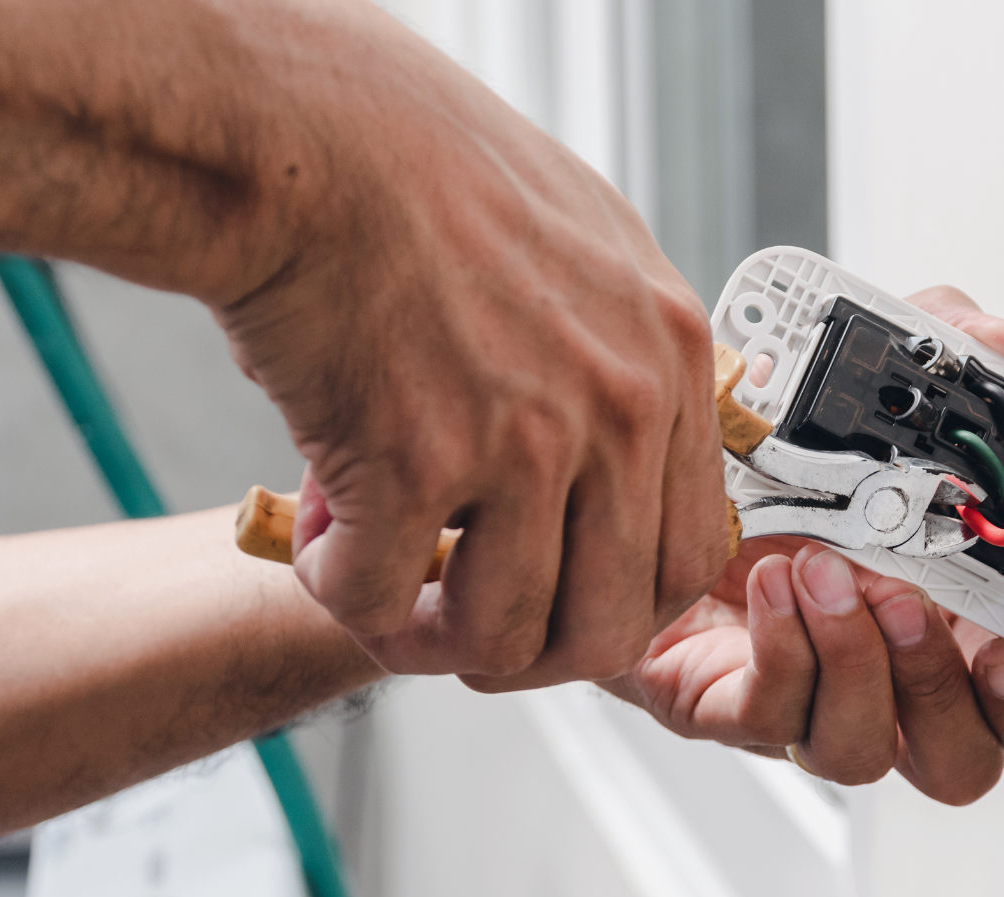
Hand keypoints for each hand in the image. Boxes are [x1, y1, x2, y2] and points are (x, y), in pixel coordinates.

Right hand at [210, 3, 728, 685]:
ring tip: (376, 579)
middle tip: (463, 624)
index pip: (689, 560)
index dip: (614, 608)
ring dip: (427, 636)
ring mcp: (525, 440)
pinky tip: (318, 538)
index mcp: (672, 364)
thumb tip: (631, 450)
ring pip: (500, 637)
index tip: (557, 604)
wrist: (314, 135)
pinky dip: (338, 591)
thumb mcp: (594, 250)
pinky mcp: (414, 458)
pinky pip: (377, 598)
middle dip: (528, 653)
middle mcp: (618, 409)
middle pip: (608, 628)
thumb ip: (630, 359)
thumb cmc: (433, 176)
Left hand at [603, 288, 1003, 803]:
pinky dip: (780, 652)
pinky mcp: (721, 703)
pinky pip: (766, 718)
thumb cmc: (764, 446)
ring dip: (852, 662)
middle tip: (903, 603)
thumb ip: (949, 352)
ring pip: (857, 750)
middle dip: (936, 687)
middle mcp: (878, 676)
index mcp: (936, 619)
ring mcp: (802, 699)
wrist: (635, 462)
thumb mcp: (866, 379)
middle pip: (954, 759)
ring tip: (820, 572)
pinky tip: (772, 586)